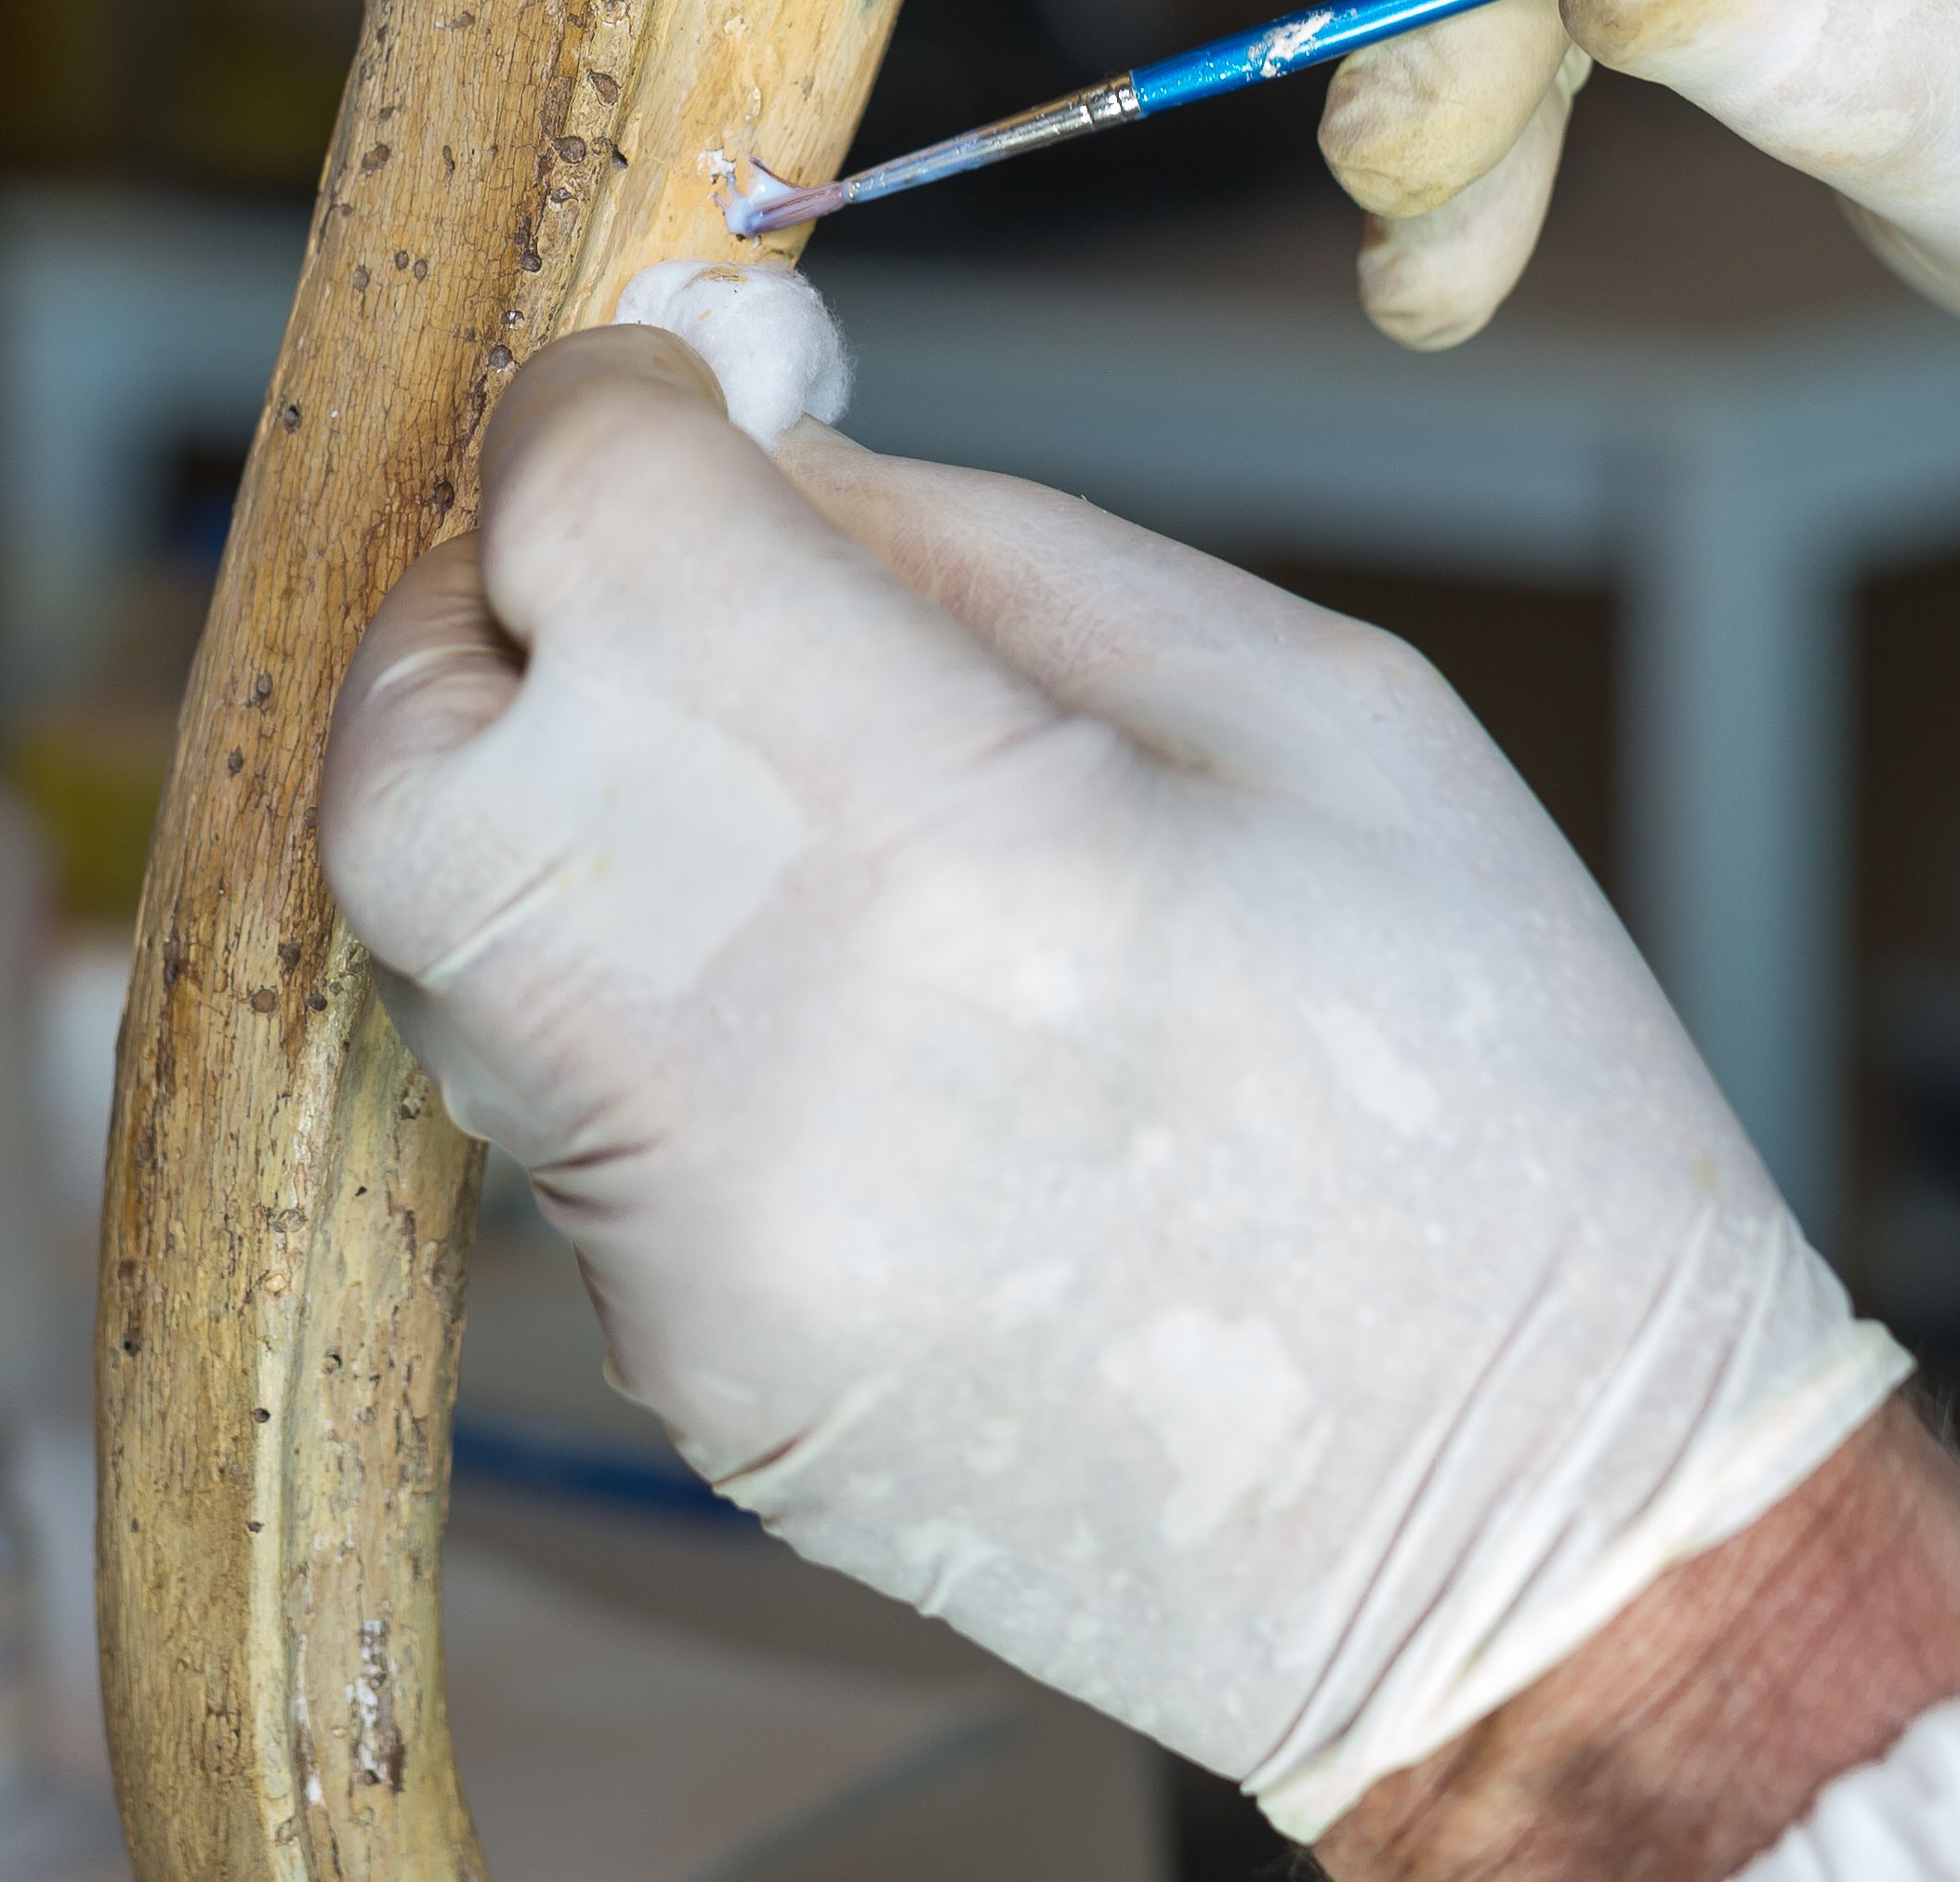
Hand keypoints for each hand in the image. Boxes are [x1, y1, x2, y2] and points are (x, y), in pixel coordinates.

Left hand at [315, 331, 1922, 1838]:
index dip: (604, 407)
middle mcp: (770, 1055)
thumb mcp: (1323, 712)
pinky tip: (850, 1019)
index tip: (680, 400)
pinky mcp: (682, 1378)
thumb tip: (746, 446)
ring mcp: (697, 1252)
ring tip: (782, 804)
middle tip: (648, 586)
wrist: (1551, 1560)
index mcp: (969, 840)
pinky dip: (637, 1005)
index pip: (589, 525)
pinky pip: (555, 1116)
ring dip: (556, 810)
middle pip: (408, 753)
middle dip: (486, 611)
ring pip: (450, 939)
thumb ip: (984, 547)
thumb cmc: (1499, 1097)